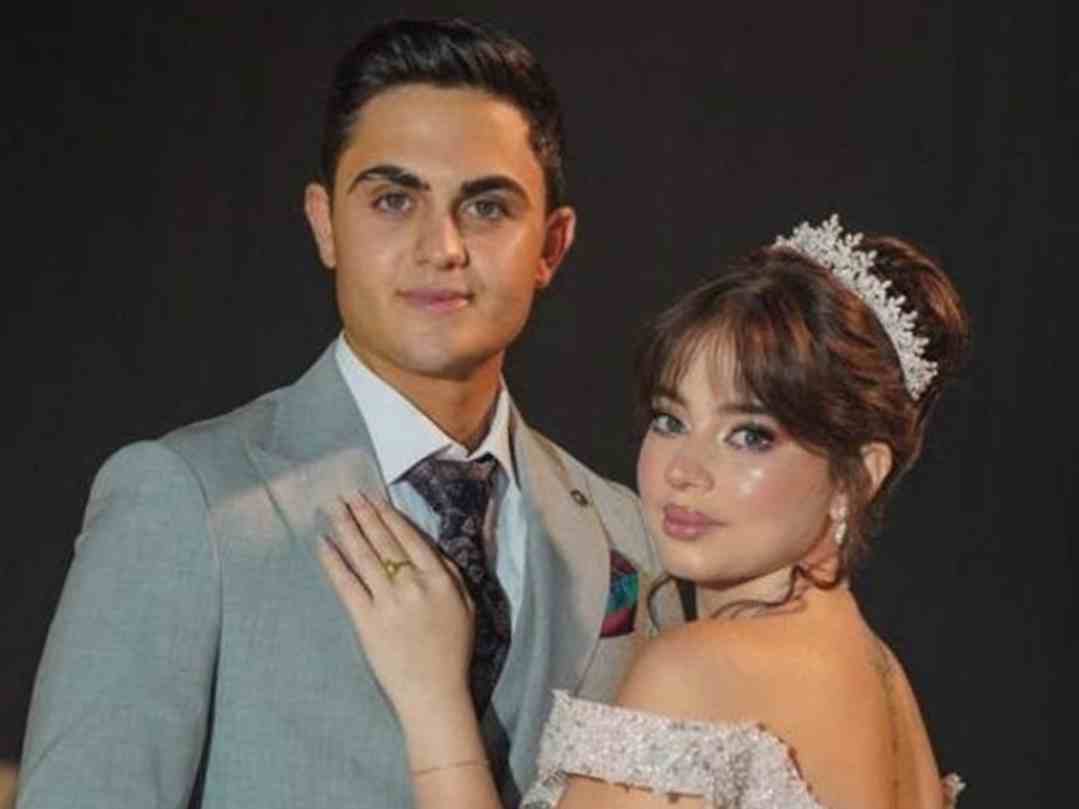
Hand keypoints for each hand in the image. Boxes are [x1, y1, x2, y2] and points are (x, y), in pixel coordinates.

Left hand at [317, 494, 475, 721]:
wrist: (434, 693)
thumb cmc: (453, 651)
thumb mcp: (467, 607)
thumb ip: (452, 574)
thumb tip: (431, 550)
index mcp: (439, 579)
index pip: (409, 538)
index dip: (389, 516)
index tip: (374, 499)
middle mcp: (413, 584)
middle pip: (383, 541)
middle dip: (363, 514)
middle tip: (348, 495)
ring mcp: (387, 602)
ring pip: (363, 555)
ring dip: (347, 528)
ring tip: (334, 509)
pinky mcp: (366, 621)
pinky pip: (346, 584)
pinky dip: (334, 561)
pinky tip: (324, 544)